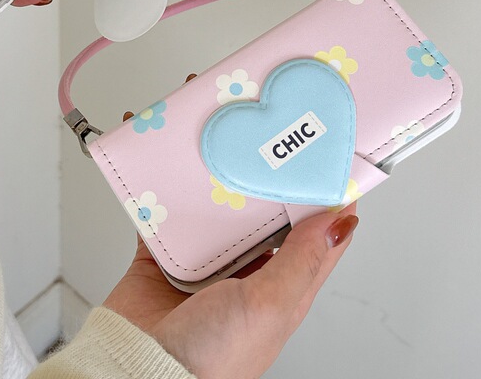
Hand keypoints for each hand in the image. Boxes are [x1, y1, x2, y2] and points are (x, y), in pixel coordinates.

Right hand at [111, 77, 358, 378]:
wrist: (138, 372)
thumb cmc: (211, 360)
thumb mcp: (269, 307)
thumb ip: (303, 263)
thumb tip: (341, 222)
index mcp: (278, 283)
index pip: (310, 228)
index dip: (319, 190)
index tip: (322, 149)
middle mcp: (244, 269)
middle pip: (257, 206)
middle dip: (257, 168)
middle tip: (258, 127)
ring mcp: (204, 261)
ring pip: (211, 201)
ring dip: (209, 171)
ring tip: (211, 136)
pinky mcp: (163, 255)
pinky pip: (163, 210)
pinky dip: (161, 185)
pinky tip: (165, 161)